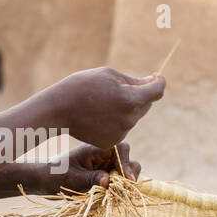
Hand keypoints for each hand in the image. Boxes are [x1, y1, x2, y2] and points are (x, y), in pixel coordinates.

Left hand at [45, 141, 141, 193]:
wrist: (45, 179)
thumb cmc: (55, 176)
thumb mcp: (73, 180)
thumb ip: (91, 179)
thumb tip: (109, 180)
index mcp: (95, 150)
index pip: (120, 149)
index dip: (126, 163)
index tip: (127, 179)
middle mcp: (103, 155)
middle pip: (127, 158)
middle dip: (129, 173)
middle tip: (125, 189)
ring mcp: (104, 164)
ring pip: (125, 170)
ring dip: (125, 182)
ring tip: (118, 194)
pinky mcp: (104, 174)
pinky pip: (118, 179)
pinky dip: (120, 187)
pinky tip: (113, 195)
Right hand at [47, 67, 164, 149]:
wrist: (58, 109)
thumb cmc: (82, 86)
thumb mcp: (109, 75)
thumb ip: (134, 81)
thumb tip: (152, 83)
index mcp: (131, 99)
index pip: (158, 91)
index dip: (158, 82)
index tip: (155, 77)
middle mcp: (129, 119)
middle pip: (147, 104)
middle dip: (140, 95)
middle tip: (121, 87)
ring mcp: (121, 132)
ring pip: (134, 117)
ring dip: (126, 108)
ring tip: (103, 102)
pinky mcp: (112, 141)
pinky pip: (122, 128)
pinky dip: (116, 121)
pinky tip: (99, 115)